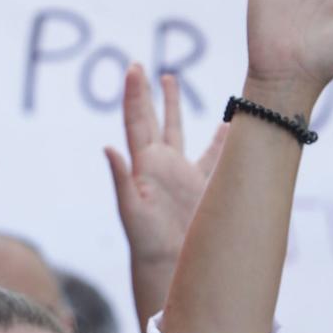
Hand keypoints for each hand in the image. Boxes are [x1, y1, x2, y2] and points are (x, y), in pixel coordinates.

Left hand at [105, 64, 224, 271]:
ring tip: (170, 79)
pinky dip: (220, 137)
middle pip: (154, 119)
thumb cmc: (146, 242)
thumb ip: (121, 180)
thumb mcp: (131, 211)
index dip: (135, 94)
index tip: (134, 67)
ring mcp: (180, 174)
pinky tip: (224, 122)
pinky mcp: (201, 186)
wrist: (170, 266)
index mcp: (144, 165)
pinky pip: (213, 155)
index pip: (138, 121)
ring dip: (173, 106)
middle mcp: (160, 165)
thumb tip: (108, 148)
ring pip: (178, 131)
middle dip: (149, 93)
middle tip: (143, 66)